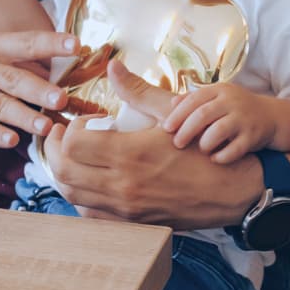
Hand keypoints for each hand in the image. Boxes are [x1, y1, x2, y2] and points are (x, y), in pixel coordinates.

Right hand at [0, 27, 79, 148]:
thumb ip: (5, 54)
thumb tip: (46, 64)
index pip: (23, 42)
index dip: (49, 42)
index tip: (76, 44)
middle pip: (13, 77)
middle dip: (39, 89)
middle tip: (62, 98)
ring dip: (23, 115)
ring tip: (46, 127)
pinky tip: (10, 140)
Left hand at [41, 60, 258, 227]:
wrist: (236, 189)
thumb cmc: (203, 149)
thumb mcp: (171, 116)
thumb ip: (137, 91)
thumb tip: (113, 66)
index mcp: (129, 155)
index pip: (71, 145)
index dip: (67, 130)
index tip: (79, 122)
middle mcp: (123, 186)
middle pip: (63, 171)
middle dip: (53, 150)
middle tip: (59, 136)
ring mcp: (127, 209)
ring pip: (72, 195)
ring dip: (64, 173)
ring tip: (72, 156)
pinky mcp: (134, 223)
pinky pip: (91, 214)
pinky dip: (81, 196)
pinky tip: (89, 180)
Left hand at [162, 82, 275, 163]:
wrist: (274, 117)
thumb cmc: (237, 109)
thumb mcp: (219, 98)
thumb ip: (195, 99)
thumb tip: (172, 103)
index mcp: (220, 90)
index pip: (193, 100)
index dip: (177, 115)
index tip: (166, 128)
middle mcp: (232, 101)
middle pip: (202, 115)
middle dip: (186, 130)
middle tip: (177, 143)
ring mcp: (245, 118)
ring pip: (218, 131)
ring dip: (204, 143)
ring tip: (200, 149)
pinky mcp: (255, 136)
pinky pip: (236, 149)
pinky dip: (222, 155)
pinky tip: (215, 159)